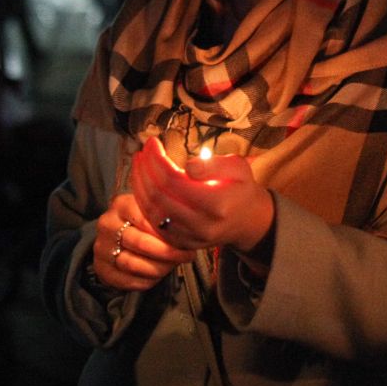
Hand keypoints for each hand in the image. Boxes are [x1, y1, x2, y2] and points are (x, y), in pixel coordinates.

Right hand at [90, 192, 193, 292]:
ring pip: (133, 264)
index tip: (188, 239)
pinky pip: (128, 280)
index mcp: (121, 204)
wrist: (115, 239)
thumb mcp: (151, 211)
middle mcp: (108, 224)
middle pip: (140, 242)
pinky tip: (158, 275)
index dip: (168, 231)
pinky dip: (147, 280)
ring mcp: (102, 248)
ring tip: (173, 265)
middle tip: (186, 256)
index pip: (145, 218)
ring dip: (159, 268)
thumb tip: (194, 226)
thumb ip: (167, 215)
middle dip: (168, 252)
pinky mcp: (102, 269)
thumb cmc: (142, 223)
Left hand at [129, 136, 274, 253]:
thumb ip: (213, 165)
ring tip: (139, 162)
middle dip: (145, 169)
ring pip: (152, 211)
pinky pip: (154, 223)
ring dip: (140, 184)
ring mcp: (191, 237)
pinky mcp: (182, 243)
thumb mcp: (237, 167)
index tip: (152, 142)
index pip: (174, 180)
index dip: (157, 159)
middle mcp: (202, 225)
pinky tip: (142, 183)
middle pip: (159, 195)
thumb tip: (188, 165)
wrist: (247, 219)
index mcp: (217, 203)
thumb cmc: (240, 187)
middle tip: (143, 150)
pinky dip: (143, 201)